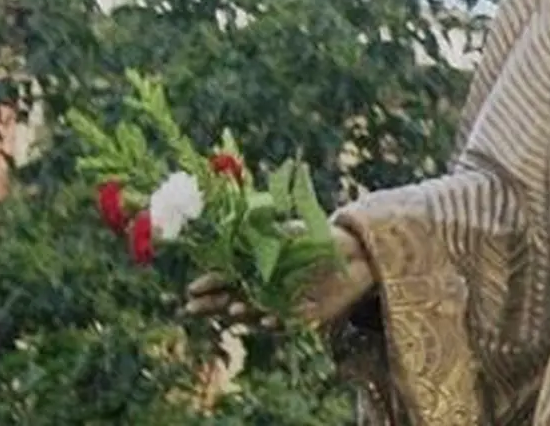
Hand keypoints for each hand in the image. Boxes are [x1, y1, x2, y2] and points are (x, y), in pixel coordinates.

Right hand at [183, 223, 374, 328]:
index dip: (210, 285)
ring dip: (245, 314)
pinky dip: (277, 323)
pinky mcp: (307, 315)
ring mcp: (284, 305)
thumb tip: (231, 226)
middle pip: (234, 301)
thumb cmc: (317, 238)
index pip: (227, 280)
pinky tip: (266, 322)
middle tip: (193, 309)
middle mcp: (266, 291)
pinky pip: (289, 322)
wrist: (356, 250)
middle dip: (214, 305)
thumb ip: (263, 232)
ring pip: (257, 314)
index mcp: (257, 270)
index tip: (194, 288)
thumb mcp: (288, 231)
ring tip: (232, 311)